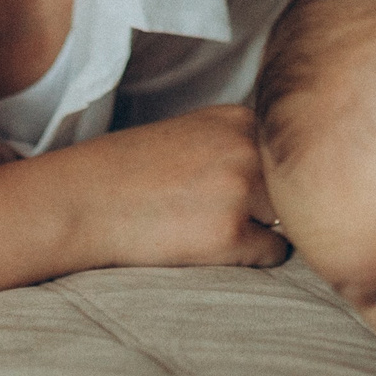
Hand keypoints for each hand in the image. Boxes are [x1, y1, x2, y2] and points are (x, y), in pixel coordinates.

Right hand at [49, 104, 289, 270]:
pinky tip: (206, 245)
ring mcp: (241, 189)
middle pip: (294, 188)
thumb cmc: (133, 173)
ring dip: (262, 229)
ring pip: (289, 220)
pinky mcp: (229, 234)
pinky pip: (273, 254)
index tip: (231, 188)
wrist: (80, 201)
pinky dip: (249, 257)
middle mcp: (246, 146)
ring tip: (210, 225)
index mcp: (238, 118)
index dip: (267, 179)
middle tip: (219, 212)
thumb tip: (294, 179)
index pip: (288, 155)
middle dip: (270, 206)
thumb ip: (241, 145)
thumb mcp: (193, 136)